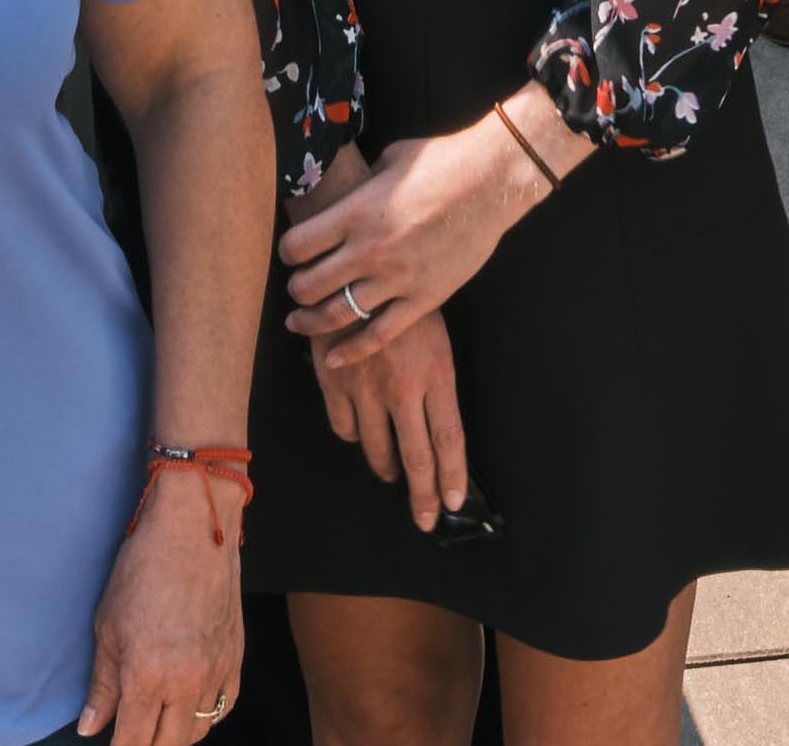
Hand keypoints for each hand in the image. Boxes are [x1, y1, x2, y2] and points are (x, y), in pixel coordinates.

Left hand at [79, 466, 245, 742]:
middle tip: (129, 733)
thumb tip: (91, 727)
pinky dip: (204, 716)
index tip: (110, 745)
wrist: (194, 528)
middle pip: (167, 745)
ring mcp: (217, 671)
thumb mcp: (108, 627)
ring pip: (197, 731)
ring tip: (155, 722)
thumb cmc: (144, 568)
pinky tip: (187, 708)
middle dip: (145, 745)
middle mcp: (187, 682)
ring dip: (174, 736)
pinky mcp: (236, 658)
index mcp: (148, 676)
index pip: (133, 742)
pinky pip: (223, 708)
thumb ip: (102, 685)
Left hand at [275, 119, 539, 343]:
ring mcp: (397, 277)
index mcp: (356, 212)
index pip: (297, 245)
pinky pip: (379, 334)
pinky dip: (352, 351)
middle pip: (310, 285)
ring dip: (312, 321)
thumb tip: (344, 189)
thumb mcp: (390, 161)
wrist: (493, 180)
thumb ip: (361, 185)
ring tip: (299, 322)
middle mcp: (370, 249)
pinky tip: (334, 359)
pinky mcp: (423, 298)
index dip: (287, 252)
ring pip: (337, 314)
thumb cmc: (442, 160)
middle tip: (295, 289)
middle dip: (295, 290)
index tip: (291, 254)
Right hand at [308, 296, 469, 525]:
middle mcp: (402, 388)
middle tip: (426, 517)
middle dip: (422, 495)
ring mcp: (366, 389)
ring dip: (387, 468)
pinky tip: (360, 433)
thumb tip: (439, 429)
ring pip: (377, 450)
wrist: (355, 271)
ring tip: (393, 473)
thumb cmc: (404, 302)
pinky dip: (353, 437)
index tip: (454, 501)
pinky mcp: (334, 384)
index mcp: (436, 373)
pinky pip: (344, 429)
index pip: (449, 438)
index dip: (452, 475)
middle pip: (416, 457)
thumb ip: (437, 383)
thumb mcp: (436, 338)